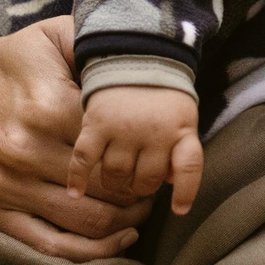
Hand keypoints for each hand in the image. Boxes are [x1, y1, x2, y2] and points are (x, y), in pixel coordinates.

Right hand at [0, 17, 154, 258]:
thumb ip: (98, 45)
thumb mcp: (52, 37)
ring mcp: (2, 185)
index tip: (163, 153)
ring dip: (127, 221)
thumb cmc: (13, 61)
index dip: (149, 153)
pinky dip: (93, 252)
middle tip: (158, 183)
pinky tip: (119, 238)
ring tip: (142, 207)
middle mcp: (22, 151)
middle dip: (144, 191)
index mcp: (46, 108)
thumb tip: (146, 61)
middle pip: (109, 188)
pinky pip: (51, 247)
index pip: (118, 146)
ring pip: (88, 222)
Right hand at [73, 84, 205, 213]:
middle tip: (136, 184)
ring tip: (115, 182)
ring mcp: (123, 129)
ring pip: (116, 175)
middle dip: (141, 188)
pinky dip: (78, 178)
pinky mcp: (96, 124)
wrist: (136, 53)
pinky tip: (75, 193)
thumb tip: (170, 184)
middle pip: (146, 180)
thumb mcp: (183, 117)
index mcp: (181, 129)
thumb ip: (181, 149)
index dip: (186, 192)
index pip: (189, 167)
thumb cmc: (162, 93)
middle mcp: (154, 132)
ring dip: (115, 185)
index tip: (179, 210)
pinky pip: (85, 158)